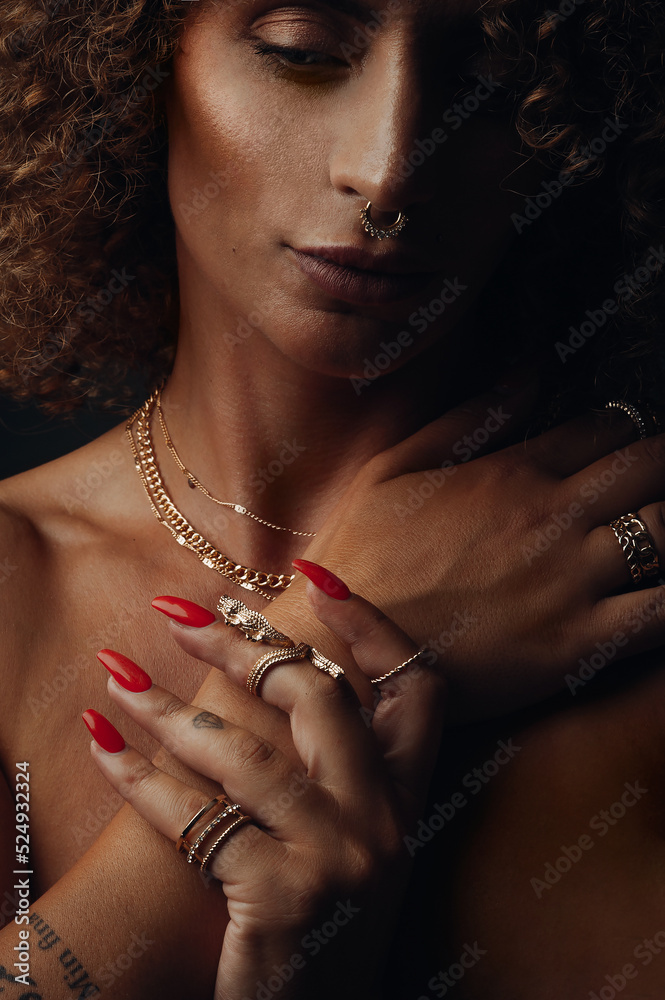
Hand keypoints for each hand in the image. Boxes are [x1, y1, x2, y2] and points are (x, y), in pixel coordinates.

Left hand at [83, 573, 445, 999]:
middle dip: (244, 644)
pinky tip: (101, 740)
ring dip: (166, 705)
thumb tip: (271, 672)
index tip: (313, 574)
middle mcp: (386, 821)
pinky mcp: (284, 898)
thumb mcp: (351, 843)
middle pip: (319, 697)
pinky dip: (138, 776)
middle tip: (180, 612)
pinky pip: (196, 818)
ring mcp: (340, 858)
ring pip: (244, 752)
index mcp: (408, 800)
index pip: (416, 686)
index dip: (371, 624)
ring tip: (115, 673)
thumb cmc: (322, 923)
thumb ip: (332, 770)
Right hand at [258, 386, 664, 720]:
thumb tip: (531, 366)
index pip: (608, 429)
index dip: (628, 432)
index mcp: (512, 472)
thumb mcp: (395, 465)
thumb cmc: (360, 555)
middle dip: (664, 467)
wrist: (342, 648)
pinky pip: (662, 612)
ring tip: (656, 537)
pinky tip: (660, 591)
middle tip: (656, 481)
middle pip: (653, 469)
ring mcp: (571, 581)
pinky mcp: (578, 645)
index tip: (624, 446)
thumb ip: (472, 415)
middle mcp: (552, 518)